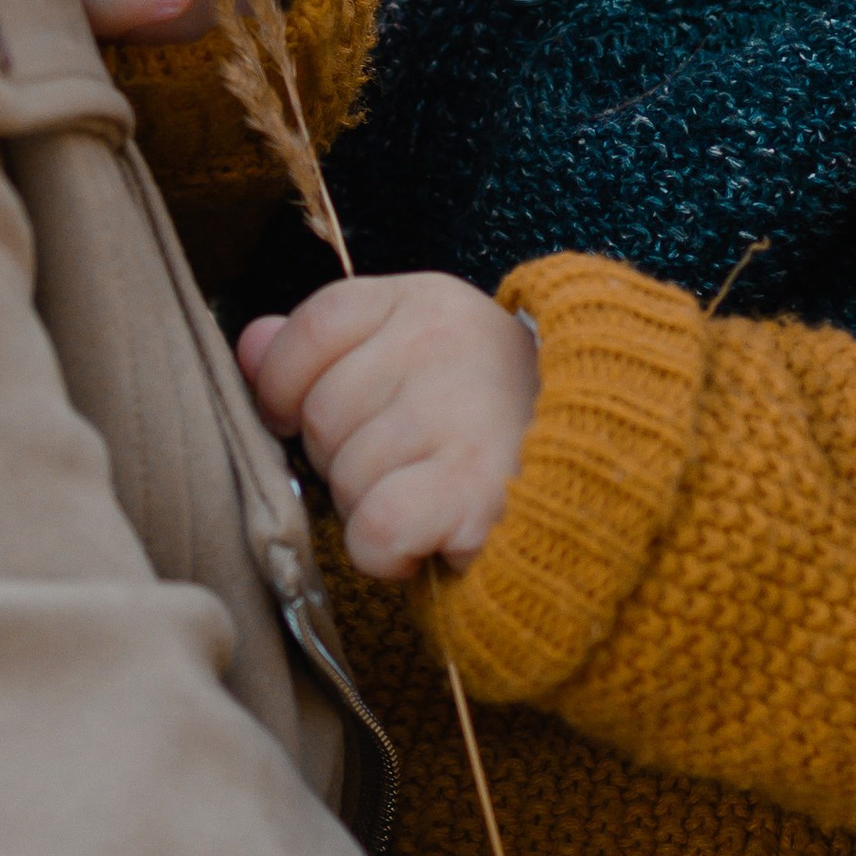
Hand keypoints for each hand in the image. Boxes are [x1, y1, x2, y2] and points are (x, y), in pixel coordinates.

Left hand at [239, 276, 540, 577]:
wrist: (608, 489)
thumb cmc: (494, 432)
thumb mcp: (415, 363)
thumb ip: (326, 349)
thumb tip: (247, 343)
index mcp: (428, 302)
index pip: (314, 325)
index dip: (286, 382)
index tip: (298, 417)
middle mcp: (445, 342)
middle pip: (320, 412)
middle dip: (344, 457)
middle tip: (408, 466)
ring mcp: (461, 413)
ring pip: (344, 476)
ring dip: (372, 507)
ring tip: (432, 498)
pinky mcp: (474, 490)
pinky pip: (373, 529)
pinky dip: (386, 553)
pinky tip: (428, 542)